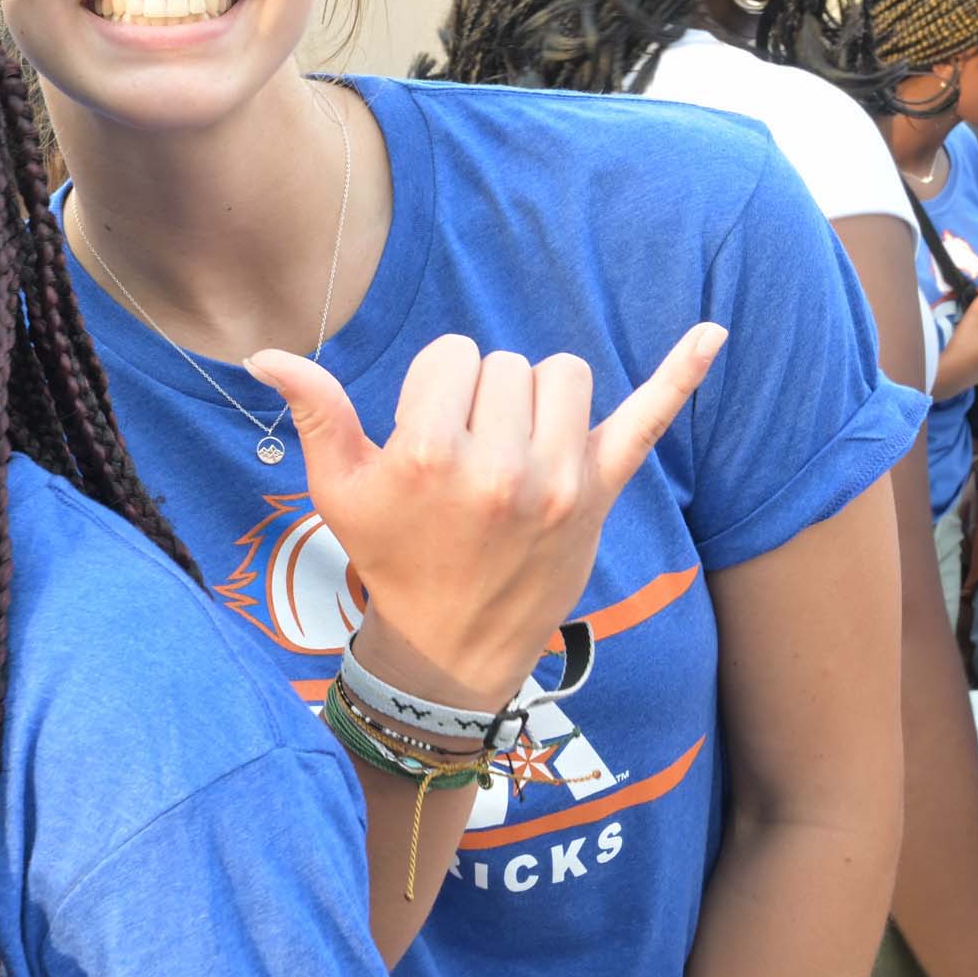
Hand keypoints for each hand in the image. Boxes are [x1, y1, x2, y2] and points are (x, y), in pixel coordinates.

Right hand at [251, 327, 725, 713]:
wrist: (454, 644)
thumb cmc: (391, 556)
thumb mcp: (338, 489)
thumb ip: (315, 411)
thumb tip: (264, 353)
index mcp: (431, 457)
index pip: (452, 356)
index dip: (436, 388)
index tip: (427, 438)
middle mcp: (500, 467)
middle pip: (506, 363)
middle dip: (483, 394)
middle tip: (468, 456)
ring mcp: (559, 480)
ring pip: (562, 373)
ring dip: (538, 396)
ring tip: (515, 444)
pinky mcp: (600, 491)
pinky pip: (647, 417)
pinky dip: (680, 372)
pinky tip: (713, 332)